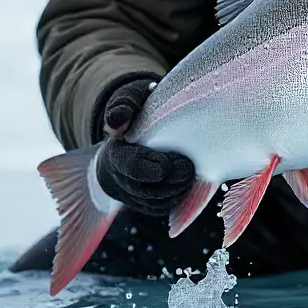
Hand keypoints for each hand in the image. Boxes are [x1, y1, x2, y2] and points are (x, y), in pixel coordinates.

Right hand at [95, 75, 194, 215]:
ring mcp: (133, 192)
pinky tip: (191, 183)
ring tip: (192, 175)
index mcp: (115, 152)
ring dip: (175, 191)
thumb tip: (117, 120)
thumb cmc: (136, 111)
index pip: (126, 166)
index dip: (144, 167)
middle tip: (188, 168)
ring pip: (154, 202)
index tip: (164, 165)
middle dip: (167, 182)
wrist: (132, 132)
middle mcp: (120, 177)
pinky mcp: (147, 201)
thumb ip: (124, 105)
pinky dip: (177, 199)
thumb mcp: (129, 100)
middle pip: (142, 189)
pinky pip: (162, 207)